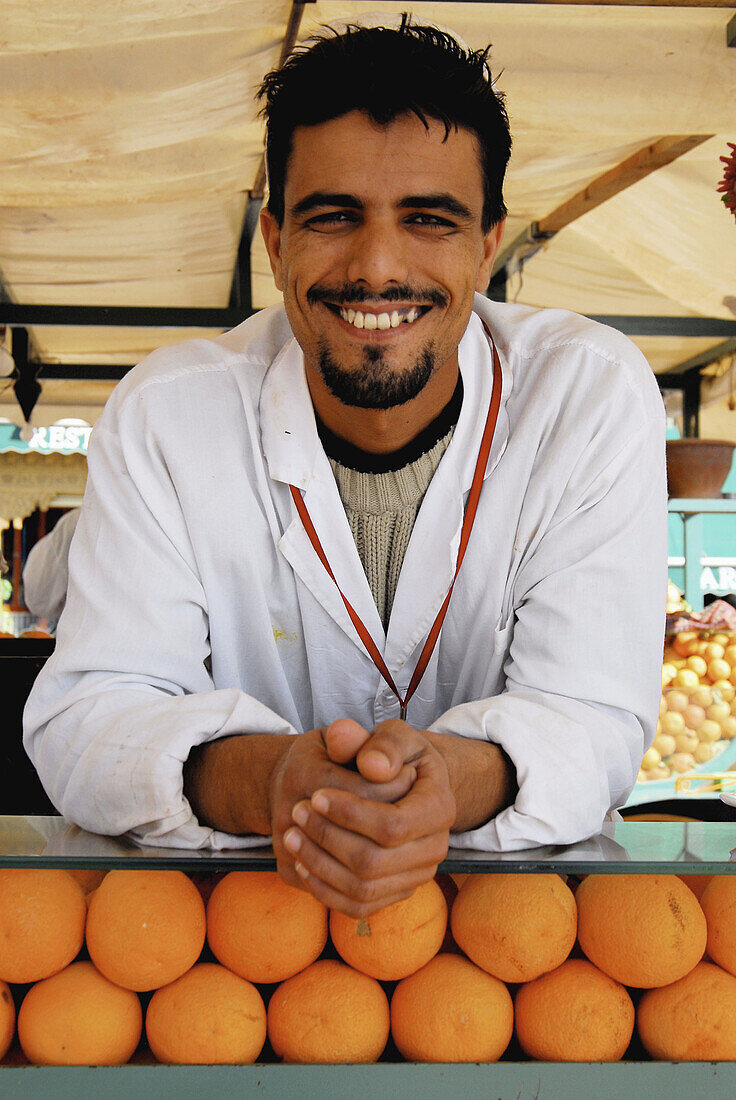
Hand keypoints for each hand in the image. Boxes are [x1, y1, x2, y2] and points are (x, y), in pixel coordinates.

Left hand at [281, 720, 455, 915]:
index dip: (349, 814)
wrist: (403, 782)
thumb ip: (383, 743)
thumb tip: (372, 765)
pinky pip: (358, 906)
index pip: (392, 825)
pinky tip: (301, 862)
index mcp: (439, 807)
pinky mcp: (395, 892)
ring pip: (362, 889)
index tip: (315, 795)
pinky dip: (325, 890)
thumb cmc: (394, 756)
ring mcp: (416, 875)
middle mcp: (435, 848)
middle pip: (374, 862)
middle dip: (327, 838)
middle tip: (295, 812)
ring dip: (319, 865)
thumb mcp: (393, 736)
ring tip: (290, 836)